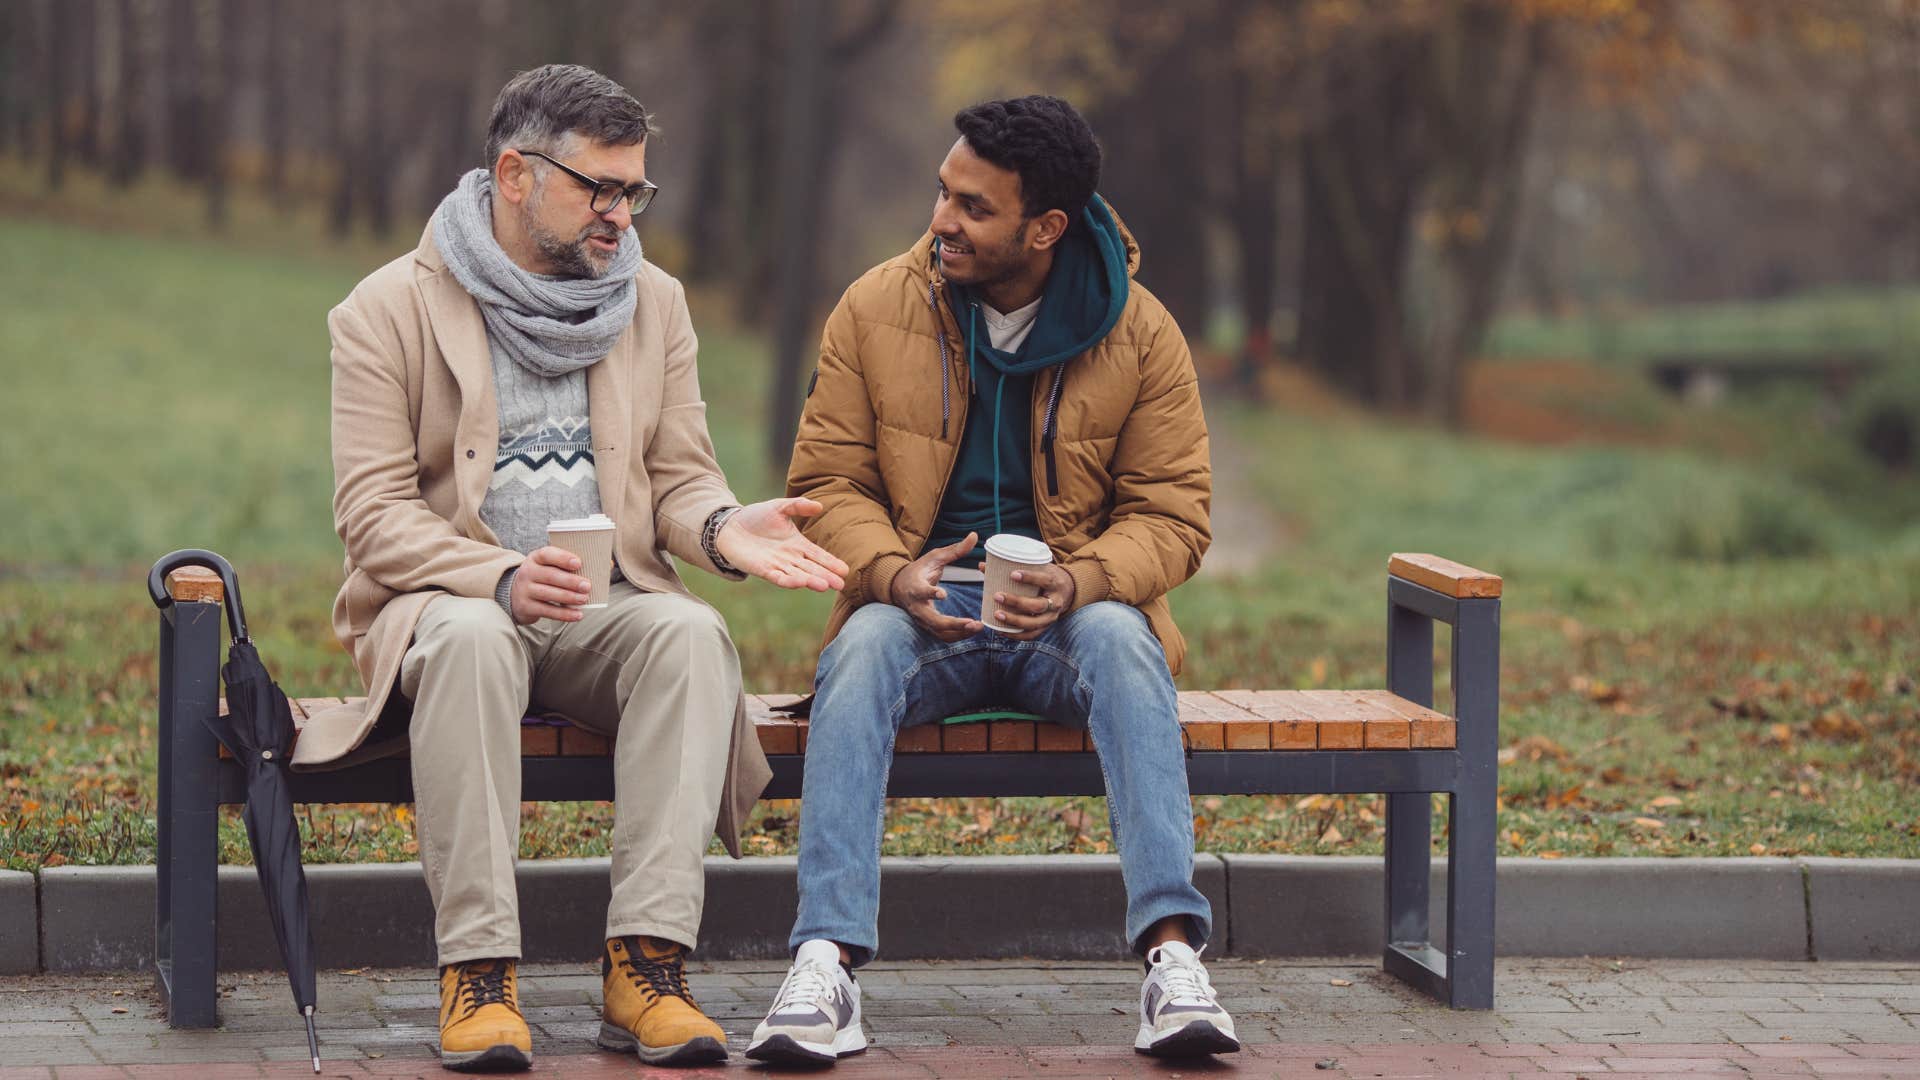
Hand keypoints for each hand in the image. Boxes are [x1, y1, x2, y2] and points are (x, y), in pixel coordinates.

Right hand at [508, 546, 592, 624]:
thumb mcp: (547, 566)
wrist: (515, 594)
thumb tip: (596, 570)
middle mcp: (527, 572)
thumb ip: (565, 566)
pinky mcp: (526, 607)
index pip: (547, 554)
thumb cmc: (542, 577)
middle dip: (570, 581)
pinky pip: (547, 611)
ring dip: (569, 597)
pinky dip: (564, 614)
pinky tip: (578, 615)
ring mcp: (525, 590)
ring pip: (548, 593)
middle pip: (550, 575)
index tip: (578, 563)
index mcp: (535, 558)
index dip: (563, 558)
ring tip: (584, 599)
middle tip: (587, 586)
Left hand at [714, 498, 849, 590]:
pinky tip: (800, 582)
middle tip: (841, 585)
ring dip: (810, 581)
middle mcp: (790, 558)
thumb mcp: (780, 507)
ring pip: (797, 575)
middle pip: (811, 569)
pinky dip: (788, 580)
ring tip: (825, 585)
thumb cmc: (756, 517)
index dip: (831, 563)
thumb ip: (798, 506)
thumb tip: (819, 506)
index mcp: (797, 544)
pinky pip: (777, 576)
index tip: (844, 570)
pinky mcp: (762, 569)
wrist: (730, 526)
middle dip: (826, 576)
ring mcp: (776, 565)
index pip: (818, 555)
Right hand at [889, 533, 984, 641]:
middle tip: (971, 621)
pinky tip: (974, 630)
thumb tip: (974, 536)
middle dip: (952, 623)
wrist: (899, 587)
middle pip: (932, 620)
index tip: (942, 593)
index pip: (921, 592)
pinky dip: (959, 636)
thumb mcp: (935, 557)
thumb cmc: (919, 571)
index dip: (931, 593)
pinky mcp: (928, 627)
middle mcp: (917, 607)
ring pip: (939, 632)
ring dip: (959, 632)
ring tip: (977, 627)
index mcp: (915, 587)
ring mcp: (922, 619)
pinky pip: (943, 636)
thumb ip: (955, 550)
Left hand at [990, 562, 1075, 640]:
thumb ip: (1013, 566)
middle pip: (1038, 605)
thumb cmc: (1046, 577)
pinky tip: (1001, 631)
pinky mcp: (1046, 627)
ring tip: (996, 615)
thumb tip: (983, 565)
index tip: (1013, 574)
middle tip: (997, 595)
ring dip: (1014, 620)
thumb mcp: (1037, 568)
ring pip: (1034, 623)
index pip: (1045, 580)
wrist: (1067, 591)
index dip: (1030, 578)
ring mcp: (1051, 617)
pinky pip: (1031, 635)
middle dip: (1017, 602)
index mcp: (1055, 583)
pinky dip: (1016, 635)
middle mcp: (1055, 602)